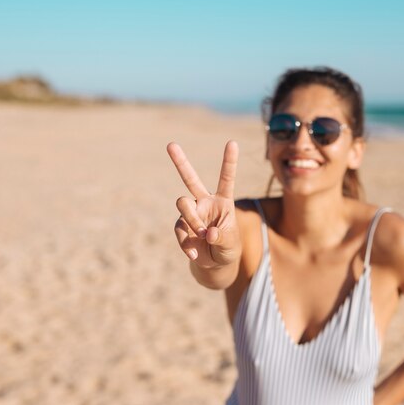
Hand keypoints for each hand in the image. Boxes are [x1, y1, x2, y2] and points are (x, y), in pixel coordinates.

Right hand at [167, 140, 240, 269]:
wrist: (215, 262)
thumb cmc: (228, 247)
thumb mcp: (231, 243)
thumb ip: (222, 237)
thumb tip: (207, 234)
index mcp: (223, 200)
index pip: (226, 178)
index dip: (229, 161)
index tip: (232, 142)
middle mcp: (204, 202)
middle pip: (190, 179)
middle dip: (180, 162)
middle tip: (170, 144)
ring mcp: (191, 213)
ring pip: (183, 205)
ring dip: (192, 221)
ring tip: (201, 235)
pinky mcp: (181, 226)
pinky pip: (179, 229)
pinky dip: (186, 243)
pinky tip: (194, 253)